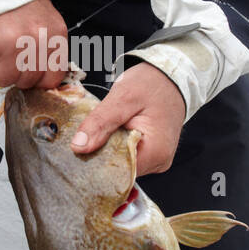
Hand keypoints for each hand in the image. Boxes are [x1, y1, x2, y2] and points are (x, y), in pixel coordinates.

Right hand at [0, 0, 68, 88]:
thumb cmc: (18, 3)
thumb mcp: (44, 21)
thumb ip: (47, 49)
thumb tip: (42, 78)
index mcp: (55, 36)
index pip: (51, 79)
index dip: (37, 78)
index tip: (28, 71)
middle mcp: (35, 42)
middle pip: (25, 81)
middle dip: (15, 70)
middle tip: (8, 48)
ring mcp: (9, 45)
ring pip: (3, 79)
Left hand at [70, 62, 185, 174]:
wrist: (171, 77)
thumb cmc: (152, 83)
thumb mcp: (123, 97)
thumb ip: (100, 122)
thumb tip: (78, 147)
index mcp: (156, 152)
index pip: (118, 171)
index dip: (96, 162)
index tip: (77, 151)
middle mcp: (158, 162)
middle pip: (119, 170)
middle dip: (99, 155)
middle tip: (85, 136)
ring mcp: (156, 159)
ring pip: (121, 163)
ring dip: (106, 150)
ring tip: (99, 131)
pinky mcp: (151, 153)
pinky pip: (127, 155)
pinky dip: (115, 146)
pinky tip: (110, 132)